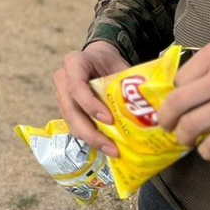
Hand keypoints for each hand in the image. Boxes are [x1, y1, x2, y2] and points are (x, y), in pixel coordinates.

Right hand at [53, 41, 128, 155]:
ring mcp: (61, 95)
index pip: (76, 86)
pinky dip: (89, 138)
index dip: (90, 104)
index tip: (109, 119)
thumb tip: (147, 107)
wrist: (98, 58)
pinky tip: (106, 145)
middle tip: (111, 146)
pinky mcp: (66, 109)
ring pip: (70, 122)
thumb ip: (126, 82)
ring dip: (90, 139)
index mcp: (74, 62)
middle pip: (70, 109)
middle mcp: (62, 79)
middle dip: (90, 131)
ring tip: (112, 150)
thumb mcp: (118, 65)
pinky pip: (74, 126)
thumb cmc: (109, 62)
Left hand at [158, 41, 209, 160]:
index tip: (173, 105)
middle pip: (177, 102)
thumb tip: (184, 88)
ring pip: (190, 125)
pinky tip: (209, 151)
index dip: (173, 95)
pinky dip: (206, 152)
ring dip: (183, 137)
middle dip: (166, 119)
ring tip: (186, 140)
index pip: (179, 79)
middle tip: (167, 126)